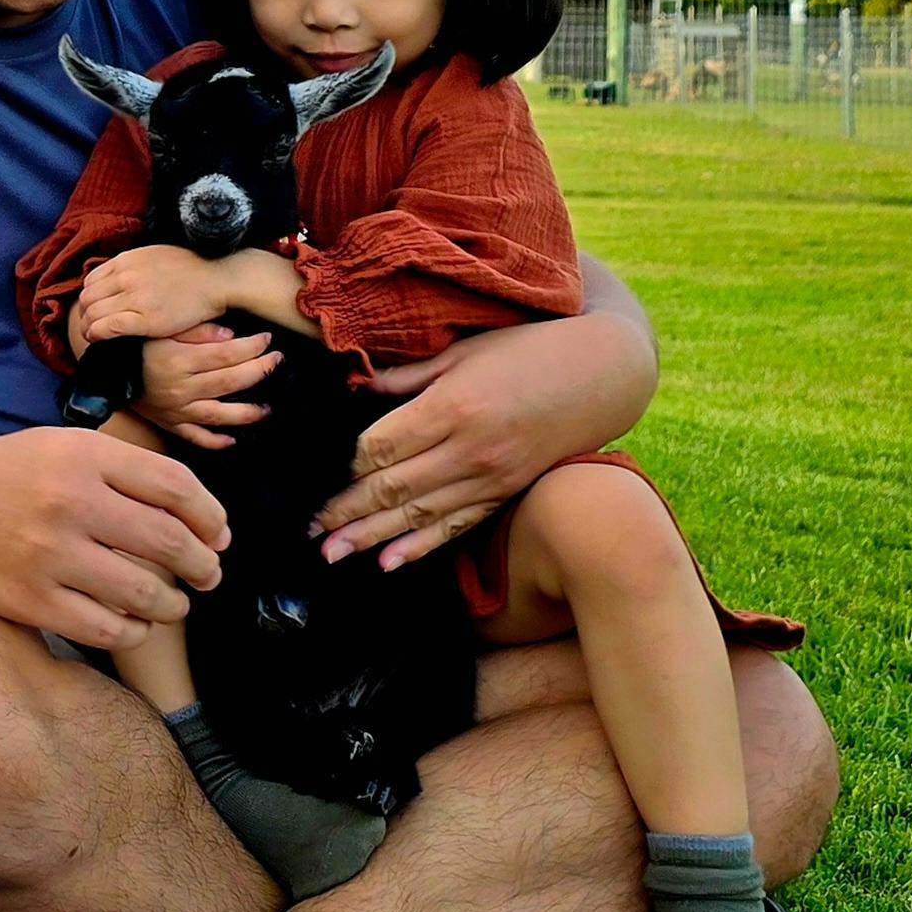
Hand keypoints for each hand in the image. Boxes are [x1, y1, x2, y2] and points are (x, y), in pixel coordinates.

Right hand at [0, 425, 228, 650]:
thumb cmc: (9, 475)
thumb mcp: (64, 446)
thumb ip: (127, 469)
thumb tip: (201, 517)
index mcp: (84, 456)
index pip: (177, 487)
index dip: (212, 517)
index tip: (219, 536)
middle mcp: (68, 502)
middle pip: (170, 542)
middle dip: (204, 566)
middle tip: (208, 575)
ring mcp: (48, 555)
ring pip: (144, 593)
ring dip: (173, 604)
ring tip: (173, 603)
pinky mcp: (30, 600)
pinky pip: (107, 629)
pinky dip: (133, 630)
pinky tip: (134, 622)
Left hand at [69, 245, 240, 350]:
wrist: (216, 278)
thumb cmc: (192, 267)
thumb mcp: (155, 253)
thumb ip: (132, 264)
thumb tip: (117, 275)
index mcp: (127, 260)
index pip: (90, 280)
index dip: (89, 296)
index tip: (94, 306)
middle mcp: (125, 276)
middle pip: (88, 297)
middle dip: (85, 312)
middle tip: (89, 323)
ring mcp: (134, 297)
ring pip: (93, 313)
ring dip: (88, 325)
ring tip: (92, 334)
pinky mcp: (144, 318)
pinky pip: (107, 327)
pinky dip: (96, 333)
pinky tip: (97, 338)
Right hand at [134, 324, 282, 450]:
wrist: (102, 372)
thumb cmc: (135, 345)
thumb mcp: (161, 328)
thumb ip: (196, 330)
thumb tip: (231, 336)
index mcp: (178, 360)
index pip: (226, 354)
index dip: (253, 346)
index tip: (267, 339)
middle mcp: (180, 388)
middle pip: (230, 381)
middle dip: (260, 370)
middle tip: (276, 361)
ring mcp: (176, 410)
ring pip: (219, 415)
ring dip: (248, 413)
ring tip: (266, 409)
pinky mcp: (170, 424)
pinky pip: (195, 438)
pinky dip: (215, 442)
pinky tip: (232, 440)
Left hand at [312, 311, 655, 570]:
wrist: (603, 373)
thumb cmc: (528, 349)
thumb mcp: (464, 350)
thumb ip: (407, 375)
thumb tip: (354, 386)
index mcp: (453, 407)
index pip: (381, 447)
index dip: (345, 468)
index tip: (314, 479)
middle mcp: (470, 450)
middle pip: (393, 488)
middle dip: (346, 512)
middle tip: (308, 531)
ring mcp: (491, 477)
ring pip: (419, 515)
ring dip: (372, 537)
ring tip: (332, 553)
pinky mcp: (506, 491)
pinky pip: (457, 526)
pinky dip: (421, 546)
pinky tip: (389, 561)